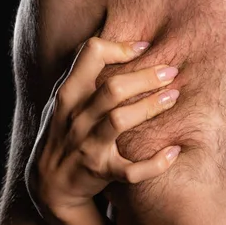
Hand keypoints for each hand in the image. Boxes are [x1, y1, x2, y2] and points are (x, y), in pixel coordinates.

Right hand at [33, 37, 180, 214]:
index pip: (91, 55)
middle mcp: (76, 118)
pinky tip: (175, 151)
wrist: (50, 183)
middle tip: (171, 72)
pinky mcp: (101, 172)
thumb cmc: (65, 132)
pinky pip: (131, 171)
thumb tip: (116, 41)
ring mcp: (88, 146)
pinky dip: (155, 163)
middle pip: (113, 88)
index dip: (121, 47)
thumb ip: (84, 74)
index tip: (145, 48)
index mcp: (68, 94)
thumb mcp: (64, 100)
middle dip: (146, 77)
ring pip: (120, 121)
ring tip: (174, 97)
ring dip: (150, 107)